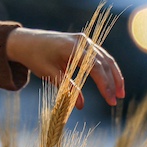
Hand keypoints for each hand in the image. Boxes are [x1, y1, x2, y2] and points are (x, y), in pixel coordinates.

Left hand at [5, 27, 124, 108]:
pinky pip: (100, 56)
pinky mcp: (84, 43)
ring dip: (114, 75)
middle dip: (112, 82)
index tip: (110, 100)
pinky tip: (112, 81)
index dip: (104, 84)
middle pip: (104, 62)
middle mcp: (81, 41)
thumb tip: (80, 106)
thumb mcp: (48, 73)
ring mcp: (84, 40)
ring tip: (120, 93)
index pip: (95, 67)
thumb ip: (65, 88)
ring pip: (105, 58)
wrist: (26, 41)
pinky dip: (107, 68)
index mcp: (72, 47)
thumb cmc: (35, 57)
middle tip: (116, 100)